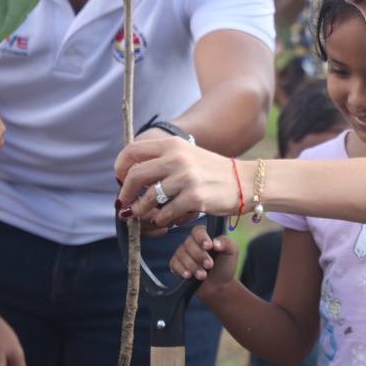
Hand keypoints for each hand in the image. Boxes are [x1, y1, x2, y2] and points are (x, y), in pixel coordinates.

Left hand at [115, 138, 239, 228]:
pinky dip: (162, 220)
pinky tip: (169, 219)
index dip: (120, 167)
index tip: (121, 179)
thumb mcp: (187, 155)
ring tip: (147, 214)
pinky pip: (165, 215)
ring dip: (142, 211)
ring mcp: (186, 179)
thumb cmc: (212, 171)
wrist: (245, 182)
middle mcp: (177, 158)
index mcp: (173, 144)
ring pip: (148, 199)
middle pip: (134, 176)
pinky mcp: (194, 199)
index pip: (132, 151)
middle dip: (126, 193)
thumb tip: (128, 176)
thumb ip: (161, 161)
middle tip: (125, 203)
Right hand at [170, 229, 238, 299]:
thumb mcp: (231, 252)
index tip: (209, 246)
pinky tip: (188, 275)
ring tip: (203, 275)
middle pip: (189, 243)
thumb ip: (226, 243)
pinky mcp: (176, 264)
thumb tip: (215, 242)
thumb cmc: (225, 265)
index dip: (202, 238)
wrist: (219, 285)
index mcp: (205, 235)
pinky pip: (174, 264)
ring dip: (192, 266)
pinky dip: (181, 270)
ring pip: (181, 254)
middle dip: (199, 256)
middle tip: (209, 265)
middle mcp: (192, 242)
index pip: (198, 231)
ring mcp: (183, 253)